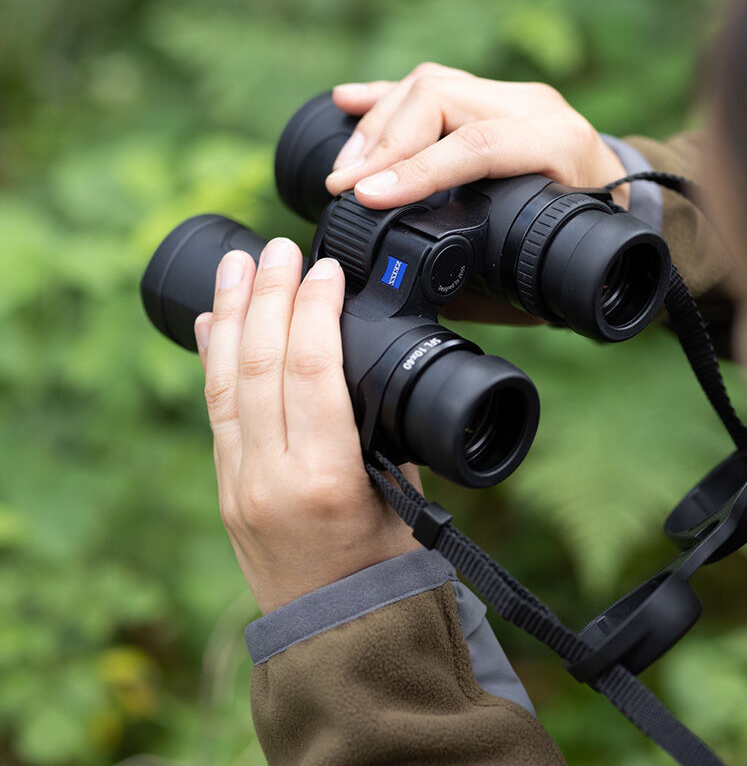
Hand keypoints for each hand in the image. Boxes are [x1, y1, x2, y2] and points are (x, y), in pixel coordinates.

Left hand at [193, 240, 420, 614]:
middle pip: (263, 364)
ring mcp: (238, 483)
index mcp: (327, 479)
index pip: (314, 371)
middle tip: (278, 247)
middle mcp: (271, 478)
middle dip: (270, 295)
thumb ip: (374, 424)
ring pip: (228, 381)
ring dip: (233, 313)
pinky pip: (214, 410)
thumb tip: (352, 356)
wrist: (337, 630)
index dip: (317, 310)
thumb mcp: (401, 488)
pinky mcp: (224, 486)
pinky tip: (214, 319)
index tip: (328, 270)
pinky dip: (214, 358)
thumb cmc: (386, 562)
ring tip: (239, 262)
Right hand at [324, 62, 629, 323]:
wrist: (626, 200)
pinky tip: (346, 103)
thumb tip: (420, 292)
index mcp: (560, 144)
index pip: (479, 143)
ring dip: (377, 126)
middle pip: (441, 98)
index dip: (419, 168)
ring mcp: (511, 94)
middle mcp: (536, 107)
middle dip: (383, 145)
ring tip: (343, 170)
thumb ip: (496, 277)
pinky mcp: (489, 94)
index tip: (367, 195)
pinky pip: (432, 83)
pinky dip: (385, 96)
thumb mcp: (555, 263)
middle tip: (344, 188)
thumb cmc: (589, 240)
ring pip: (430, 85)